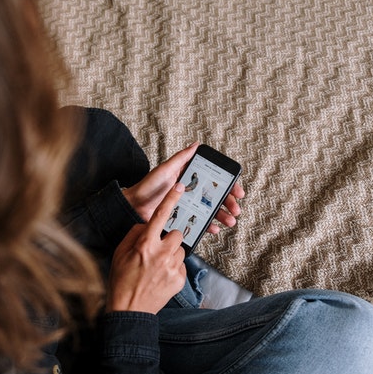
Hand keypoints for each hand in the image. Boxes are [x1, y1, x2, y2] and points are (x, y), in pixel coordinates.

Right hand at [106, 182, 186, 313]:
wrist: (129, 311)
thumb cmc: (121, 280)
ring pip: (181, 250)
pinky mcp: (180, 280)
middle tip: (158, 250)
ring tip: (157, 267)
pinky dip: (174, 269)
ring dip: (172, 254)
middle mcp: (161, 254)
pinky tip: (161, 277)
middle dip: (169, 239)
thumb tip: (147, 226)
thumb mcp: (120, 253)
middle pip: (176, 234)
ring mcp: (172, 267)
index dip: (171, 199)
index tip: (180, 188)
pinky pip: (182, 266)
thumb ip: (134, 235)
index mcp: (145, 245)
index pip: (160, 216)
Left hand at [122, 142, 245, 233]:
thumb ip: (181, 158)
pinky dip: (209, 226)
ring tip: (229, 221)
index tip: (238, 191)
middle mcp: (192, 191)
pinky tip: (214, 228)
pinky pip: (200, 222)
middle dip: (229, 203)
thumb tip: (196, 144)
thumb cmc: (147, 186)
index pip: (215, 180)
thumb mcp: (165, 169)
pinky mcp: (184, 218)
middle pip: (217, 196)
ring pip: (211, 211)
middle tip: (236, 209)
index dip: (229, 185)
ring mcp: (189, 205)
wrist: (134, 207)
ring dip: (223, 216)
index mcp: (190, 177)